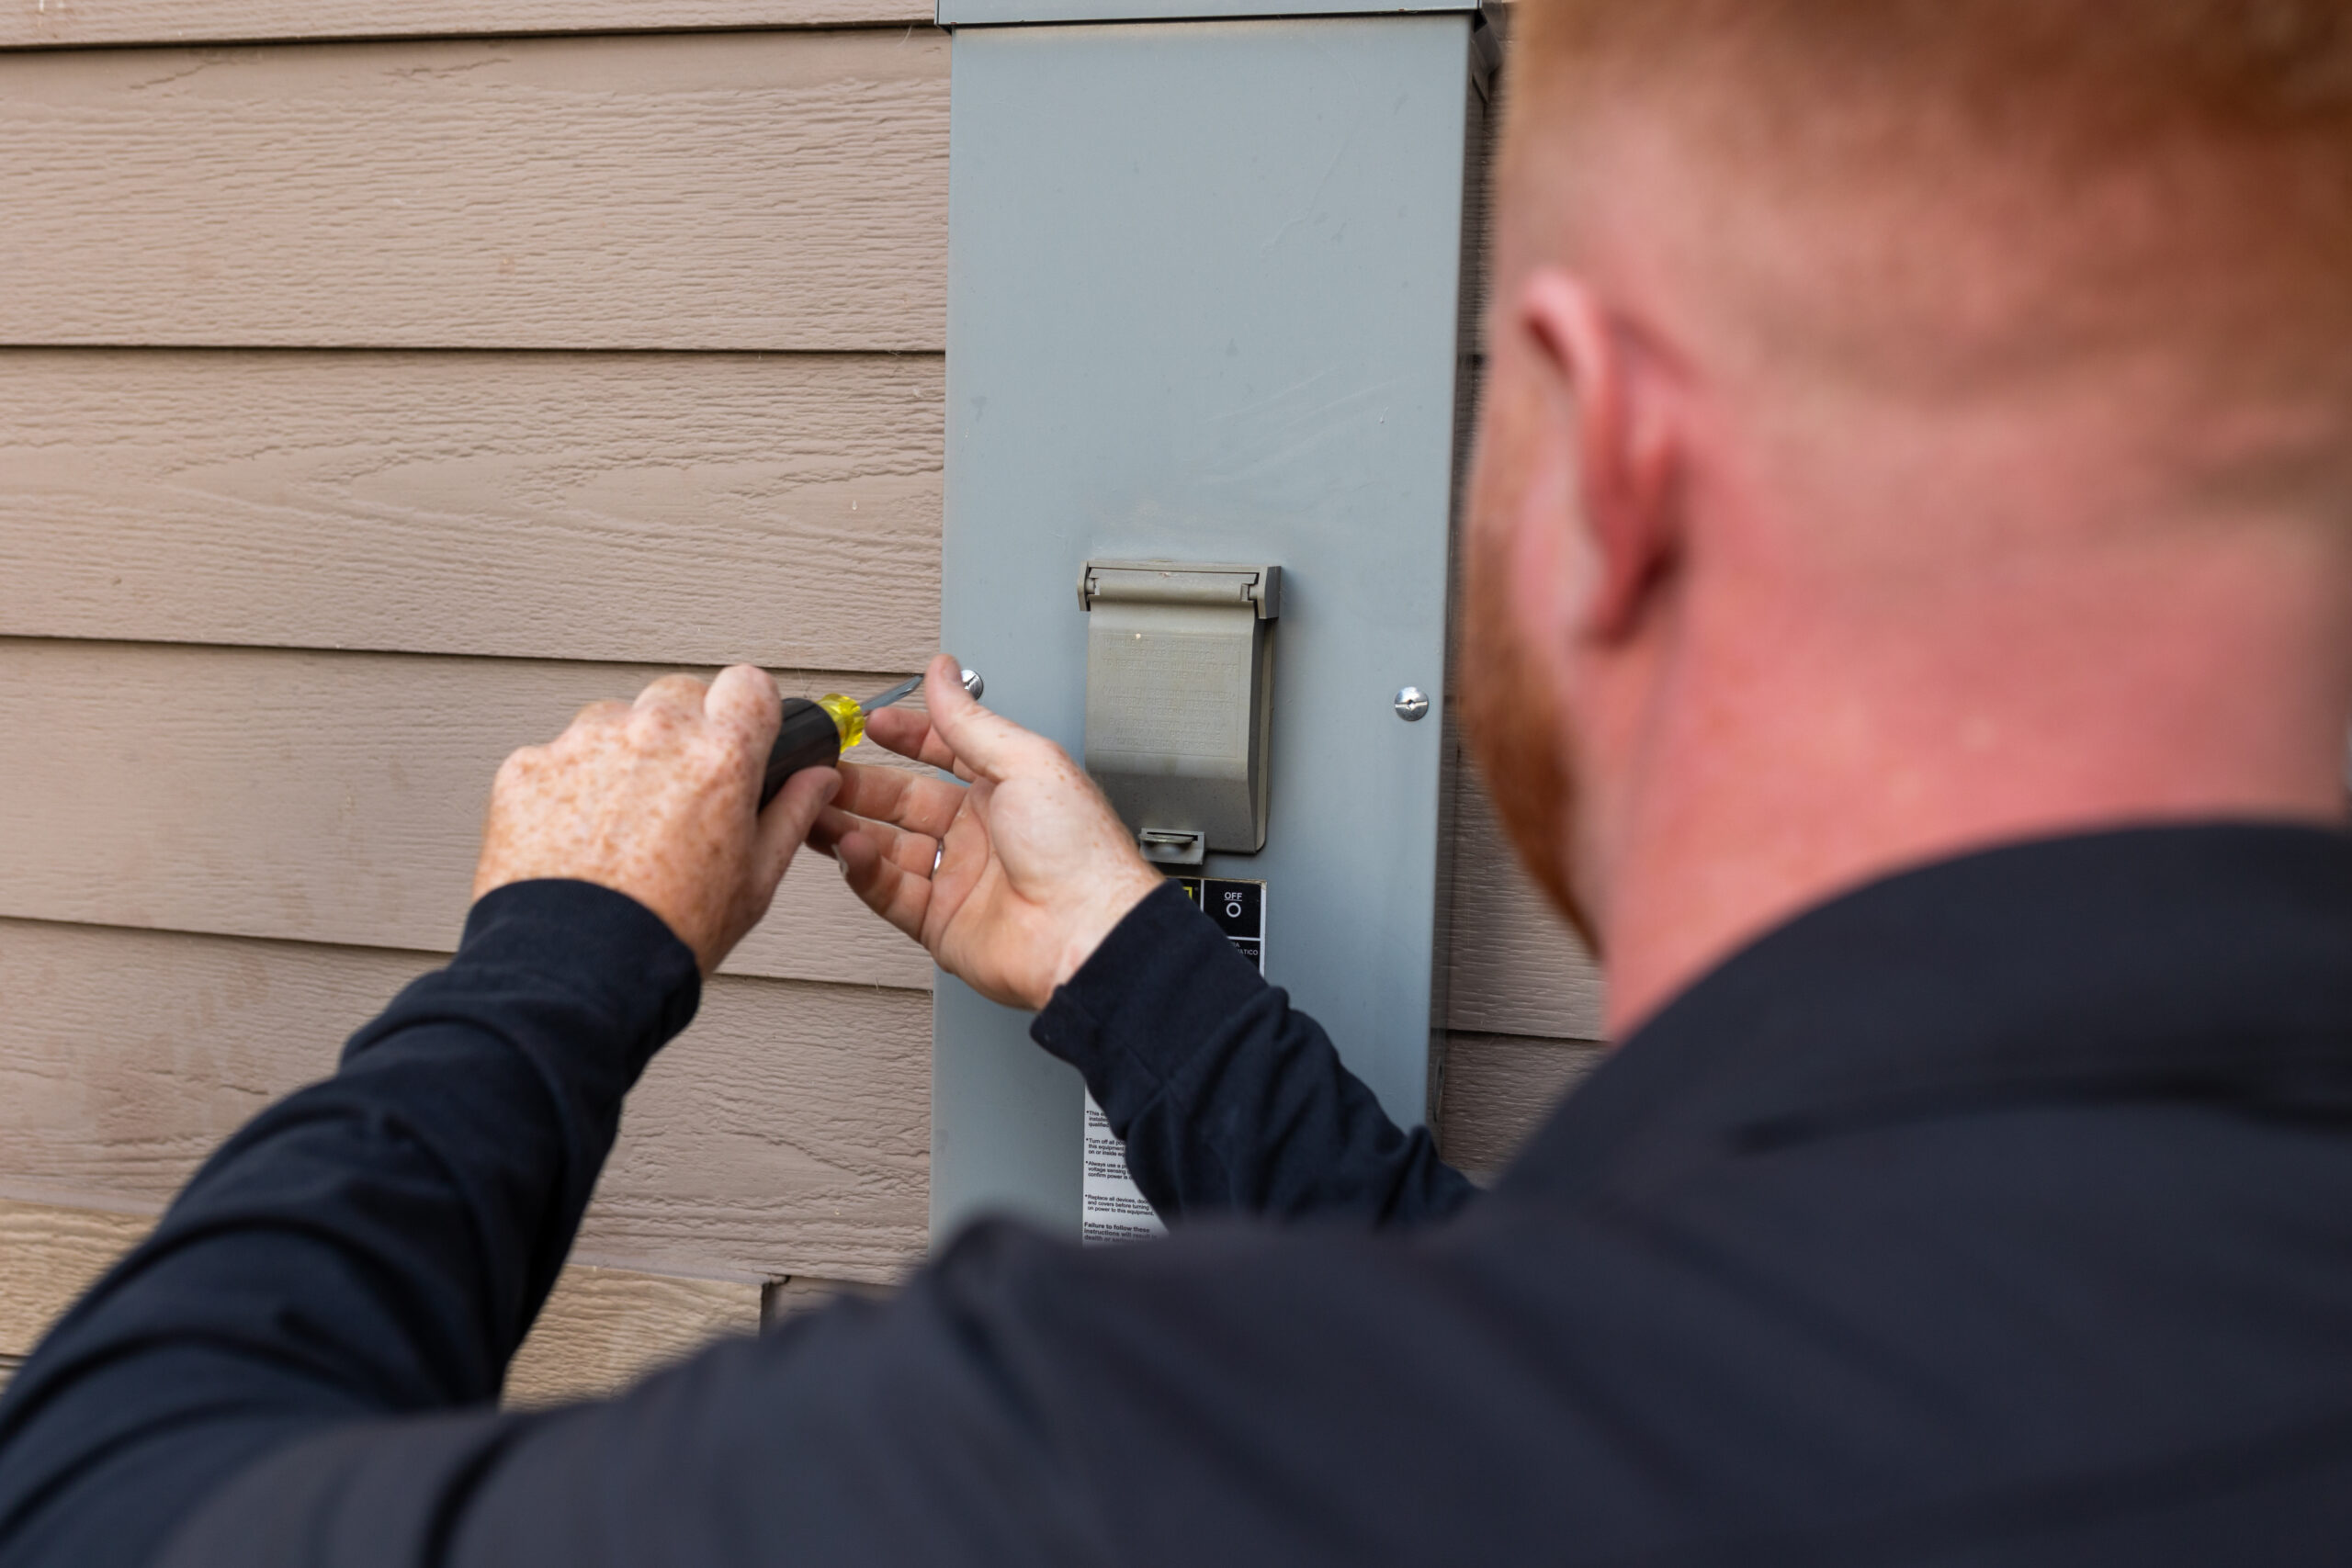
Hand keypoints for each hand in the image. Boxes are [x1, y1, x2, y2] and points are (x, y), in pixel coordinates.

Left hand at [473, 665, 839, 974]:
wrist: (575, 972)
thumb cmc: (667, 934)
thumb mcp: (756, 881)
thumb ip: (791, 815)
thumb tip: (816, 780)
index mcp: (719, 756)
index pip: (748, 684)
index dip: (749, 711)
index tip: (742, 732)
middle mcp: (652, 734)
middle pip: (679, 695)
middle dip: (685, 731)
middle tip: (681, 792)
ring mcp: (584, 744)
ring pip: (614, 720)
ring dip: (624, 754)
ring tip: (622, 823)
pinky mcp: (528, 766)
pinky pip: (558, 755)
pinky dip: (568, 785)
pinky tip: (578, 838)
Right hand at [812, 654, 1162, 1010]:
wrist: (1088, 934)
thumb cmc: (1079, 852)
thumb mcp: (1024, 761)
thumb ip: (970, 720)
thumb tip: (943, 673)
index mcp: (1006, 790)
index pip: (943, 753)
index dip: (906, 736)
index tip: (869, 724)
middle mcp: (981, 834)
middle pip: (904, 801)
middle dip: (860, 784)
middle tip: (822, 771)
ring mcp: (959, 879)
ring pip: (886, 846)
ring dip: (848, 825)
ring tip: (815, 807)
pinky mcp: (940, 924)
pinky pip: (888, 892)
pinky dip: (863, 870)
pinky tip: (848, 847)